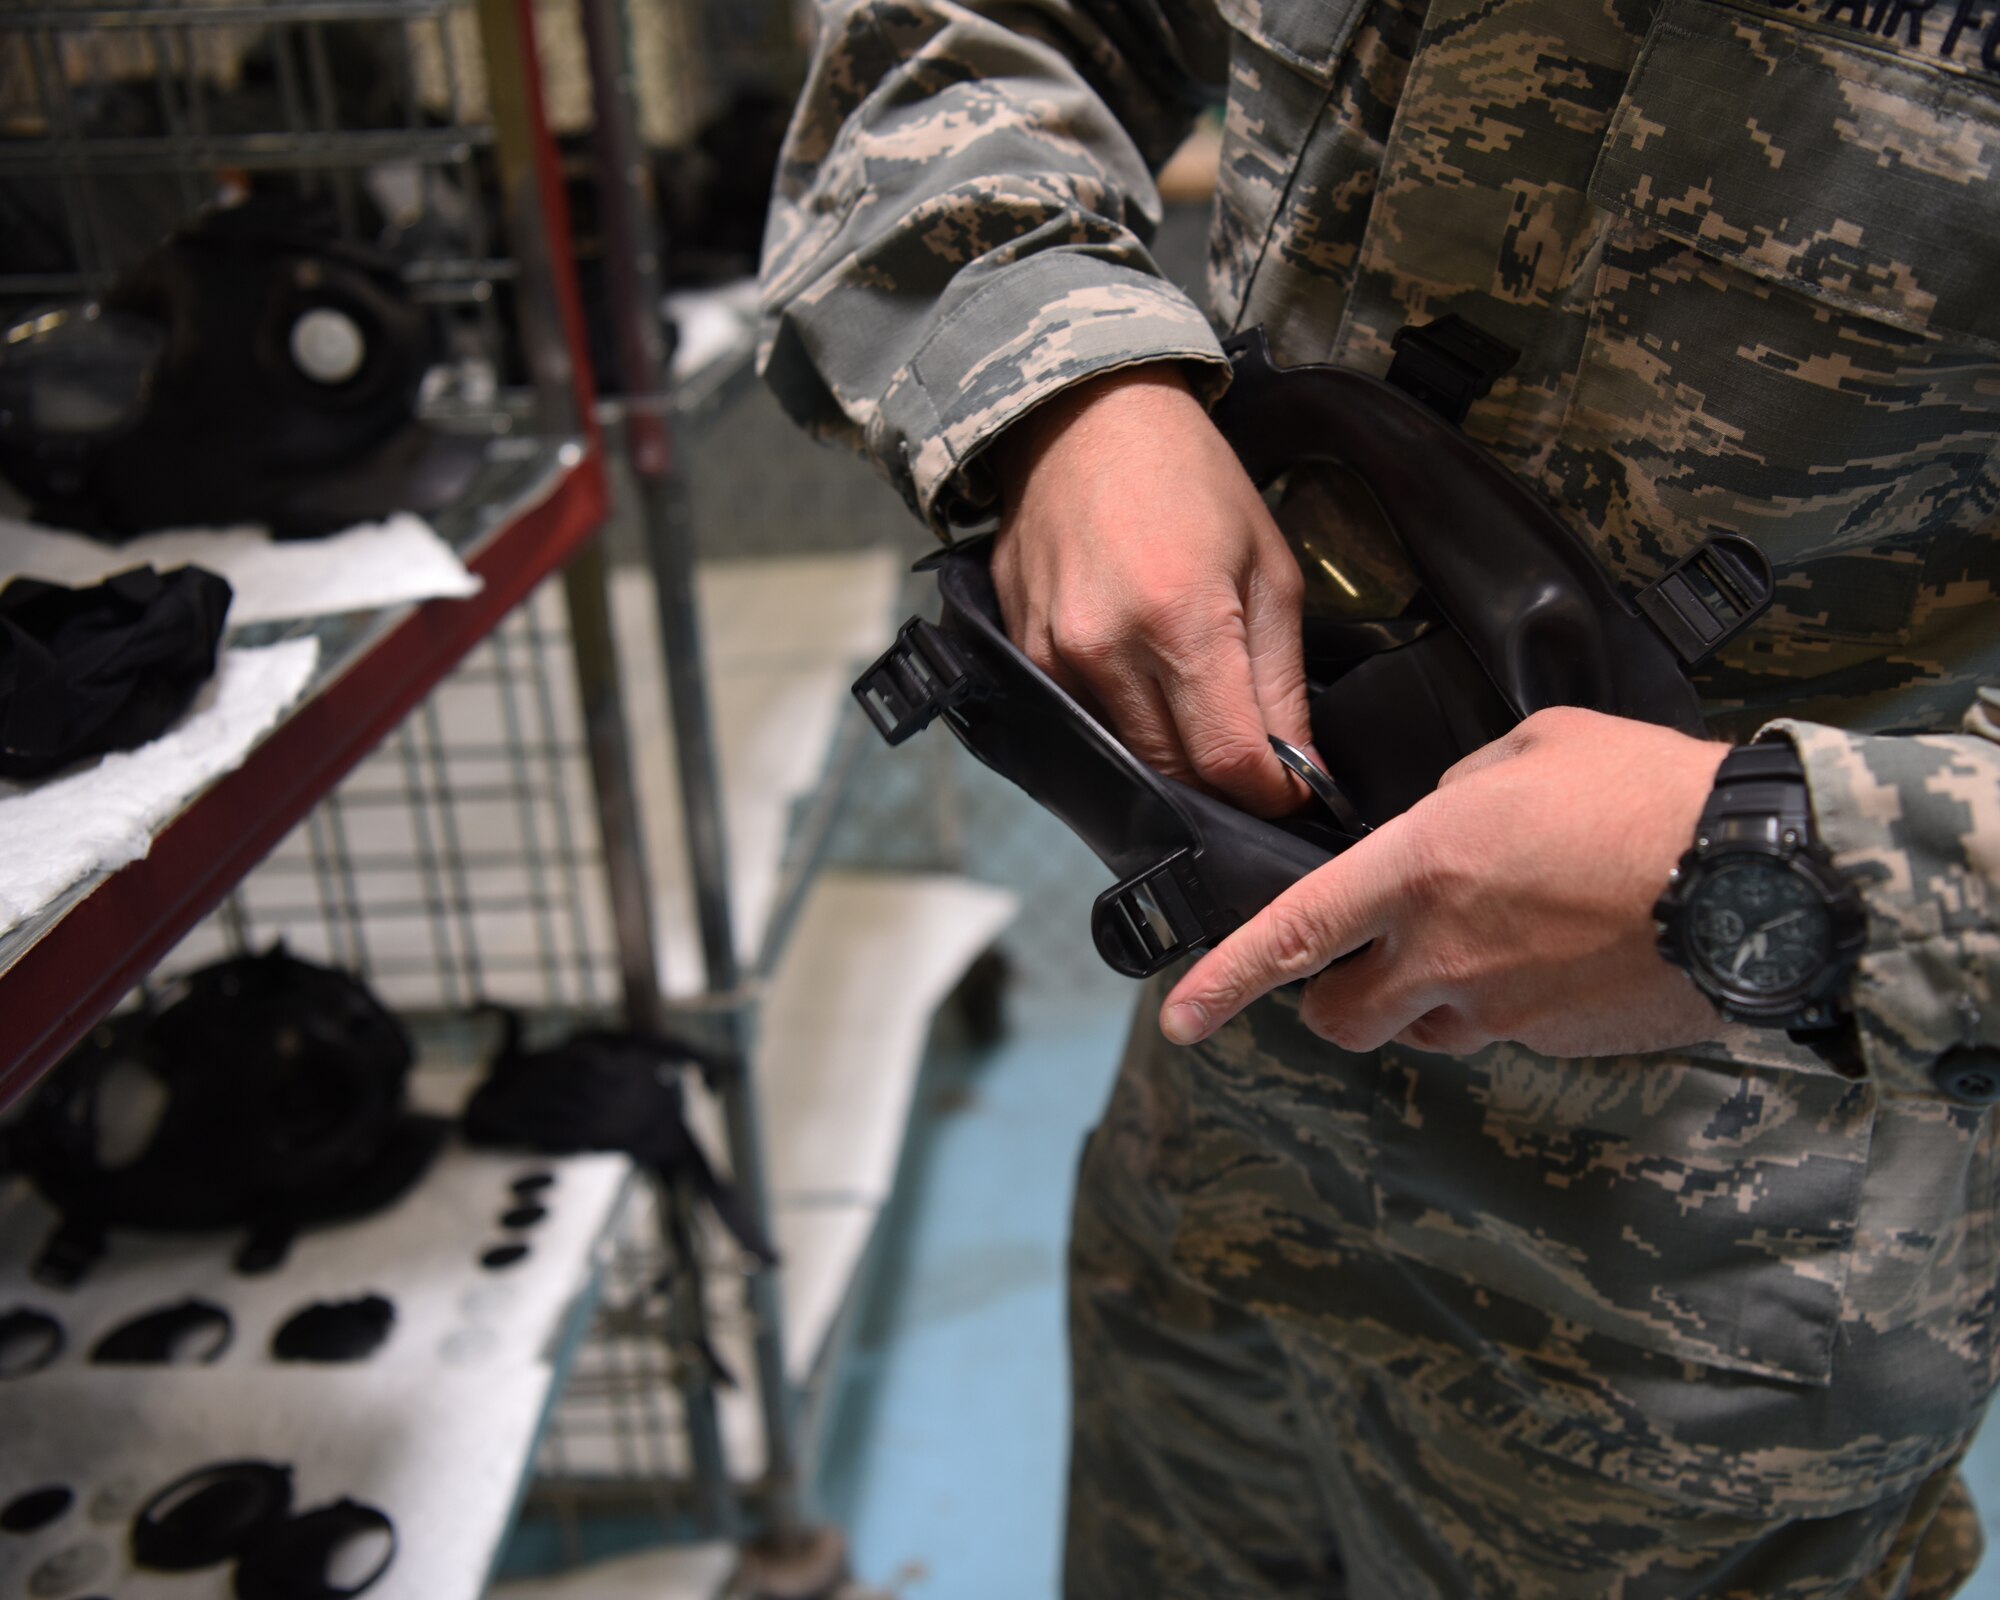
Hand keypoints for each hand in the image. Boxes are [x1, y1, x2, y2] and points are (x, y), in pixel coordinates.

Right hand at [987, 364, 1312, 817]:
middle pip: (1173, 774)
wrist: (1084, 417)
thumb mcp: (1269, 568)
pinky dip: (1125, 724)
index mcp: (1181, 621)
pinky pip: (1082, 722)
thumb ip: (1283, 683)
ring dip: (1173, 757)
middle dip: (1223, 783)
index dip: (1269, 793)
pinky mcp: (1023, 653)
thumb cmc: (1190, 479)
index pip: (1226, 762)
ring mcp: (1053, 656)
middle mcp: (1106, 650)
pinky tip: (1147, 683)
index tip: (1291, 788)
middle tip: (1256, 758)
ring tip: (1202, 713)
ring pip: (1125, 757)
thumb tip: (1305, 774)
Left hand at [1159, 706, 1732, 1057]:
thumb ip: (1459, 787)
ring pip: (1424, 1031)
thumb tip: (1446, 818)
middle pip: (1341, 1018)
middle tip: (1353, 967)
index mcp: (1417, 873)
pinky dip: (1510, 1002)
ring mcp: (1504, 1010)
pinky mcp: (1561, 1041)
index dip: (1224, 980)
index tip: (1181, 1013)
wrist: (1761, 876)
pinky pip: (1507, 1031)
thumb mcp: (1531, 748)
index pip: (1290, 937)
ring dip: (1423, 1003)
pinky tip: (1560, 950)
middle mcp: (1444, 958)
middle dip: (1330, 1001)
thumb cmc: (1648, 794)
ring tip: (1484, 941)